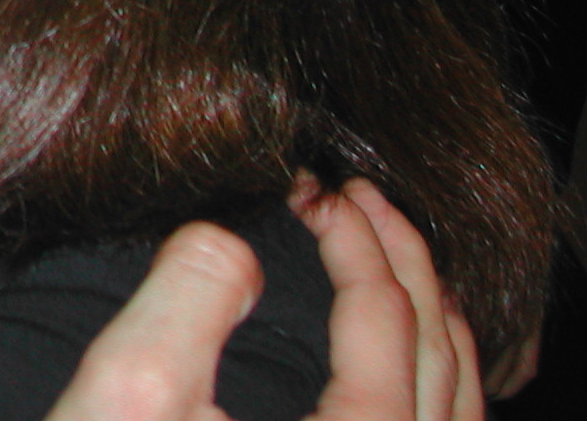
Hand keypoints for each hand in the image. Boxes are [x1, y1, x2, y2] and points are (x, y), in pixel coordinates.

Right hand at [46, 181, 479, 420]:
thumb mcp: (127, 393)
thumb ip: (189, 295)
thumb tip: (233, 239)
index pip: (385, 315)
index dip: (352, 235)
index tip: (307, 187)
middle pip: (443, 356)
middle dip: (407, 263)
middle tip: (362, 200)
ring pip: (458, 411)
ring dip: (432, 323)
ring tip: (395, 265)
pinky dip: (435, 386)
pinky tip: (401, 365)